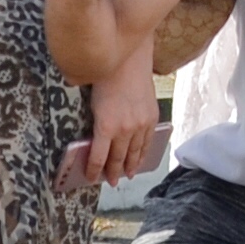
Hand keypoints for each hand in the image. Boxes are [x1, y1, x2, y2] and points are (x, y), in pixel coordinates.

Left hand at [68, 61, 161, 193]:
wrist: (129, 61)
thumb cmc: (105, 79)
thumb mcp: (93, 105)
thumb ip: (96, 126)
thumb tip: (95, 144)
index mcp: (106, 126)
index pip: (99, 157)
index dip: (95, 171)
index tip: (92, 178)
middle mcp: (125, 129)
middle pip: (118, 158)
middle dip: (113, 172)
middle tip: (111, 182)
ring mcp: (141, 125)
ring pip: (135, 153)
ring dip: (130, 166)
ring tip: (127, 175)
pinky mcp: (152, 118)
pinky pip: (148, 142)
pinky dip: (143, 153)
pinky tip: (140, 159)